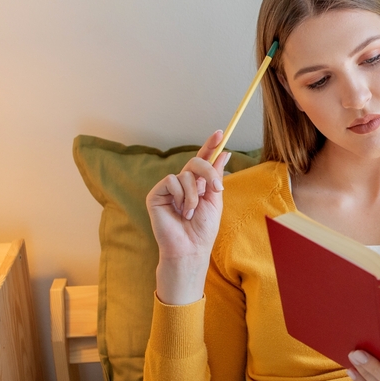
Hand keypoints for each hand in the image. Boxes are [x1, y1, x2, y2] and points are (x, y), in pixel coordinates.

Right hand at [146, 130, 230, 303]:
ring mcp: (168, 188)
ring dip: (194, 195)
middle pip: (196, 162)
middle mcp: (182, 184)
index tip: (221, 132)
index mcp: (197, 185)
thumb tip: (223, 153)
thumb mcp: (214, 200)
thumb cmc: (202, 229)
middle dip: (208, 172)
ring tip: (190, 213)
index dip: (210, 146)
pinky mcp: (156, 194)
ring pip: (185, 174)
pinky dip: (181, 196)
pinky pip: (172, 181)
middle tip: (215, 190)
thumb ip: (215, 177)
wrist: (190, 247)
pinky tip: (180, 211)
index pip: (203, 160)